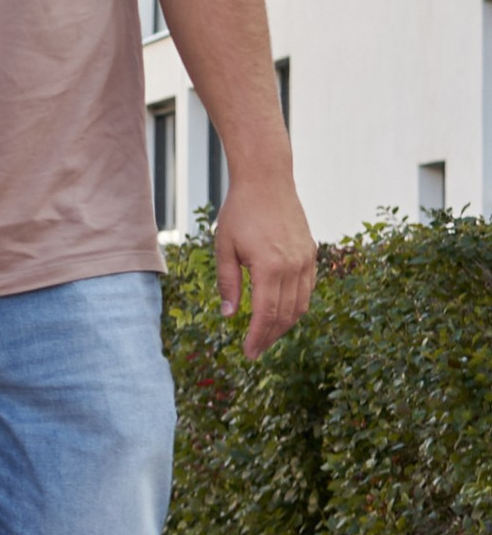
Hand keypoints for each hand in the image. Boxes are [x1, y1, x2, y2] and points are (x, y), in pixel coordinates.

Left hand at [215, 164, 315, 359]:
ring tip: (267, 335)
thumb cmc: (240, 212)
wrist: (267, 181)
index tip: (248, 353)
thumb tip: (228, 316)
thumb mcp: (224, 247)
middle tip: (255, 350)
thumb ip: (228, 283)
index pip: (266, 314)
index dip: (257, 337)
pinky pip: (308, 288)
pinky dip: (297, 305)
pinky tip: (282, 311)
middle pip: (285, 315)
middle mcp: (293, 267)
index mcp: (269, 267)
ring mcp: (305, 260)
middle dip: (270, 336)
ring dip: (285, 324)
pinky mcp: (310, 253)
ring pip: (301, 305)